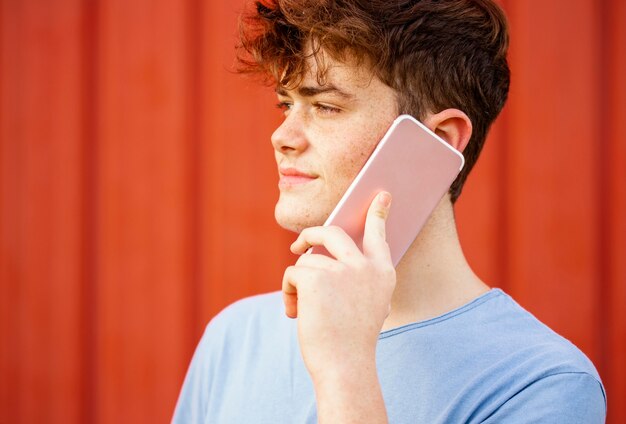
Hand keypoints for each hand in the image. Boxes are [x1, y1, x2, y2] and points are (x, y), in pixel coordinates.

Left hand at [282, 191, 395, 383]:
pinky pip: (292, 273)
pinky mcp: (316, 276)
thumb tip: (319, 259)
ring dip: (298, 283)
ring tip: (301, 309)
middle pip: (331, 233)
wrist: (344, 366)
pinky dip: (288, 293)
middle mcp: (365, 266)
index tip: (381, 195)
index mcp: (382, 274)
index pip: (378, 235)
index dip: (377, 214)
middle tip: (297, 245)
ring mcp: (341, 269)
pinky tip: (296, 313)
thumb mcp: (365, 306)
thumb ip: (354, 280)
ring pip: (306, 260)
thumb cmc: (351, 341)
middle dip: (310, 235)